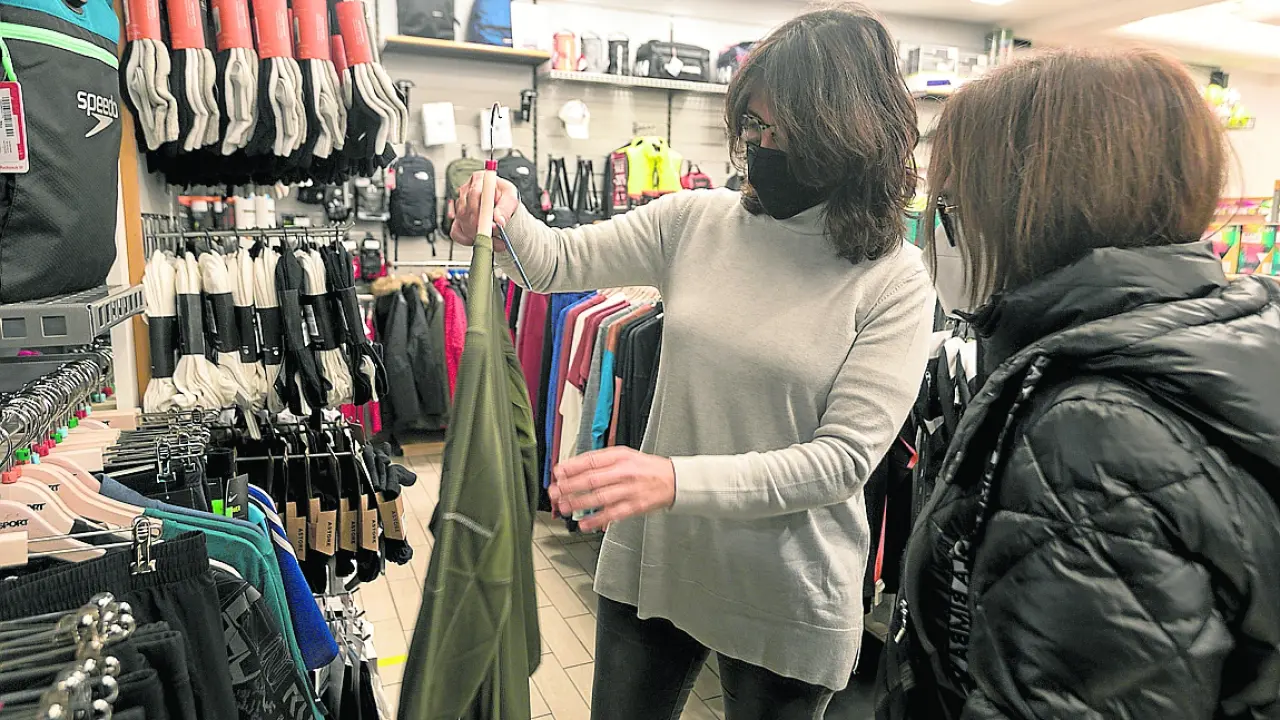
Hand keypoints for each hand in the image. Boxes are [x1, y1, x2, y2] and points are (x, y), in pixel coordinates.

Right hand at [450, 171, 520, 249]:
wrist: (502, 209)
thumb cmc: (506, 199)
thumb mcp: (511, 199)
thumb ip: (506, 210)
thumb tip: (499, 221)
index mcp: (479, 179)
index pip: (474, 193)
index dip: (481, 210)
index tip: (489, 224)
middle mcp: (466, 190)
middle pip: (465, 209)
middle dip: (478, 225)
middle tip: (491, 234)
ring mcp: (459, 204)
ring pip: (461, 221)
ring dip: (475, 232)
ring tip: (491, 237)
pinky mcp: (456, 218)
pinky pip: (455, 232)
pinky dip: (466, 239)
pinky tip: (477, 239)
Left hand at [549, 447, 675, 531]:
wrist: (674, 479)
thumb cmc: (646, 467)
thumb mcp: (625, 455)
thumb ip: (602, 460)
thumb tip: (576, 468)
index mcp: (620, 457)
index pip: (591, 461)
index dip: (572, 467)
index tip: (558, 472)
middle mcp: (623, 472)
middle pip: (592, 479)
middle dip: (570, 486)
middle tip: (555, 491)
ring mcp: (629, 490)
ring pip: (599, 497)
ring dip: (579, 503)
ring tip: (564, 507)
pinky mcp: (634, 506)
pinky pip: (612, 514)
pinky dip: (597, 519)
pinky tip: (584, 523)